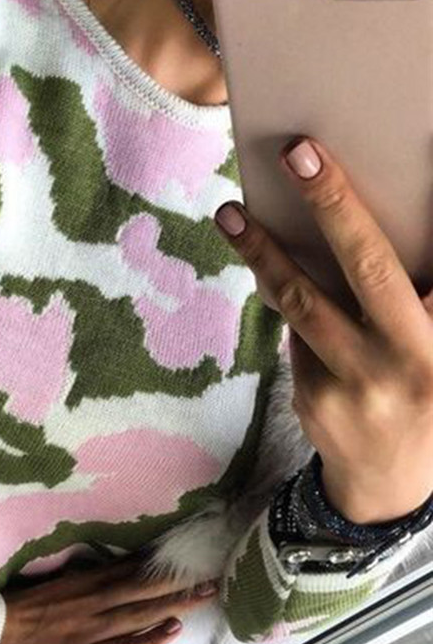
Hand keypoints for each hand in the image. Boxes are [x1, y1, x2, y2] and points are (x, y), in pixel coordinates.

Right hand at [0, 554, 219, 643]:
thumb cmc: (17, 611)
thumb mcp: (53, 586)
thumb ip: (83, 581)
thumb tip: (110, 572)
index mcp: (82, 581)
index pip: (129, 569)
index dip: (161, 566)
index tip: (188, 558)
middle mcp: (91, 599)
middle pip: (143, 588)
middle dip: (178, 583)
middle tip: (211, 577)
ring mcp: (90, 628)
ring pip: (140, 612)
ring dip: (174, 604)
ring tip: (204, 596)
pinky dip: (149, 638)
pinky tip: (171, 630)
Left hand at [213, 136, 432, 524]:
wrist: (392, 487)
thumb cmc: (427, 401)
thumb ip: (417, 310)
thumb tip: (377, 251)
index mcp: (432, 347)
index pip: (393, 269)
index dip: (358, 218)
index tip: (326, 165)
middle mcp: (395, 366)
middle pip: (352, 275)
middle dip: (327, 209)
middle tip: (296, 157)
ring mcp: (344, 388)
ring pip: (299, 305)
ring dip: (263, 255)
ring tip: (231, 216)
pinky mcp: (309, 400)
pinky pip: (296, 336)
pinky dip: (290, 306)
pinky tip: (285, 285)